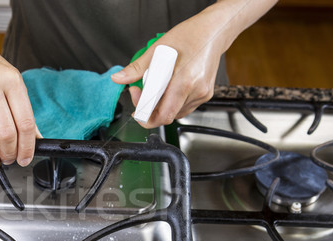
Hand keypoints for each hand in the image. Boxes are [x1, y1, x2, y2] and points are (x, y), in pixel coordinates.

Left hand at [111, 0, 276, 127]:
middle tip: (140, 96)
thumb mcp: (158, 49)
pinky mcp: (205, 96)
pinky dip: (171, 103)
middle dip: (149, 111)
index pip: (162, 114)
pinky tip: (167, 90)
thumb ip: (137, 68)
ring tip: (154, 88)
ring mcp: (202, 95)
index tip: (135, 104)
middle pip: (166, 116)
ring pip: (174, 114)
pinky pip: (183, 108)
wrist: (213, 32)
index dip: (144, 114)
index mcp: (184, 80)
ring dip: (160, 107)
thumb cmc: (189, 36)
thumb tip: (119, 79)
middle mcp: (195, 91)